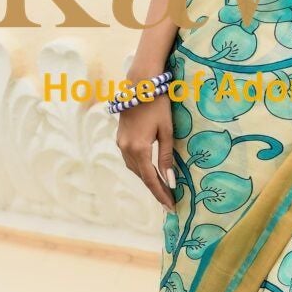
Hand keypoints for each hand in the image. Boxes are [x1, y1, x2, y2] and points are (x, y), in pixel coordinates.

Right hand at [115, 91, 176, 209]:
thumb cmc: (158, 105)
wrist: (140, 84)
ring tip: (163, 189)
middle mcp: (126, 148)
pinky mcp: (120, 138)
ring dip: (148, 179)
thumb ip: (166, 157)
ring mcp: (120, 143)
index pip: (150, 179)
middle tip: (170, 201)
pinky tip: (151, 171)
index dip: (161, 194)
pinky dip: (141, 168)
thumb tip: (170, 180)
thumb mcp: (166, 131)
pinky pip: (131, 159)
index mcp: (138, 148)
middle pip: (141, 176)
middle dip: (156, 189)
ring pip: (134, 169)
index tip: (170, 207)